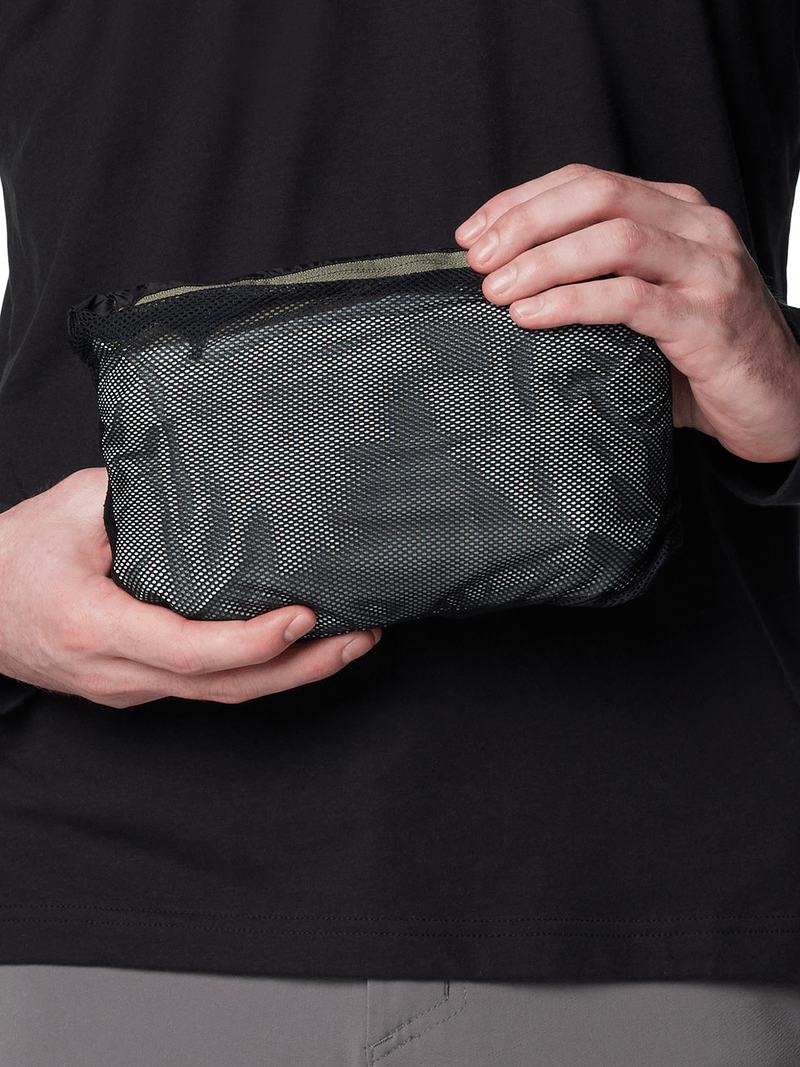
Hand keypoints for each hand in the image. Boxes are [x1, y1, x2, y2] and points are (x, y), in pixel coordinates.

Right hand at [0, 468, 380, 707]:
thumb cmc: (14, 556)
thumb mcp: (74, 509)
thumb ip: (141, 498)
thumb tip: (214, 486)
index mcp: (97, 627)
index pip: (191, 651)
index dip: (255, 642)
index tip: (305, 616)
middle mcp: (118, 673)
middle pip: (224, 688)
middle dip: (301, 668)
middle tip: (359, 638)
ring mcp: (127, 689)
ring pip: (220, 696)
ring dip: (290, 675)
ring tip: (347, 644)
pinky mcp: (135, 688)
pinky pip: (204, 689)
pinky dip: (256, 673)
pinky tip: (294, 649)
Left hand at [455, 163, 799, 463]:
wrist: (777, 403)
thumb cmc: (699, 358)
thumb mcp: (647, 305)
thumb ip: (598, 282)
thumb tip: (505, 288)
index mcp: (677, 213)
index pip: (588, 182)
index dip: (522, 201)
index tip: (471, 234)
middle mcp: (697, 228)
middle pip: (598, 195)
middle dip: (525, 222)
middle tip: (477, 259)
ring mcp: (709, 270)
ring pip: (615, 239)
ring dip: (543, 261)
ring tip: (496, 290)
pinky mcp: (708, 320)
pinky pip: (631, 299)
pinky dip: (572, 303)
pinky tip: (531, 317)